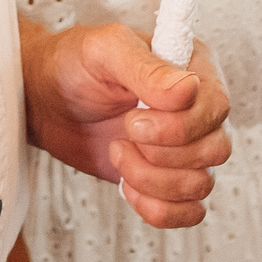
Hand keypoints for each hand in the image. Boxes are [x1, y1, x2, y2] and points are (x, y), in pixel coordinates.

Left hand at [20, 19, 230, 227]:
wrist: (44, 101)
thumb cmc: (74, 65)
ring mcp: (187, 148)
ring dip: (152, 179)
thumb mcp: (104, 50)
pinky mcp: (169, 180)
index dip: (180, 124)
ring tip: (117, 152)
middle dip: (161, 153)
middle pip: (215, 149)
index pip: (217, 106)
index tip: (132, 120)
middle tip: (122, 134)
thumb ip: (146, 68)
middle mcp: (198, 109)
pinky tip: (128, 186)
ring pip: (201, 184)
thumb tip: (190, 89)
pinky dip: (158, 208)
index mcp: (193, 68)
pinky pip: (190, 211)